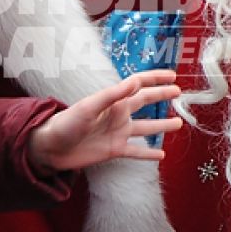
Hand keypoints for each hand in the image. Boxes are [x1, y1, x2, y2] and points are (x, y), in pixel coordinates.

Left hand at [26, 69, 182, 172]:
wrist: (51, 148)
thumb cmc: (66, 123)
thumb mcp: (89, 106)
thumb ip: (113, 94)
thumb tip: (135, 82)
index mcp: (113, 101)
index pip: (139, 85)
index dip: (155, 79)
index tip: (173, 75)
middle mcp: (118, 115)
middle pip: (145, 103)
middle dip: (162, 96)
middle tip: (179, 92)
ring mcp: (117, 133)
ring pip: (146, 128)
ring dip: (162, 126)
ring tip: (179, 124)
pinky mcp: (114, 150)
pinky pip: (136, 152)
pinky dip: (149, 154)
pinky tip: (161, 155)